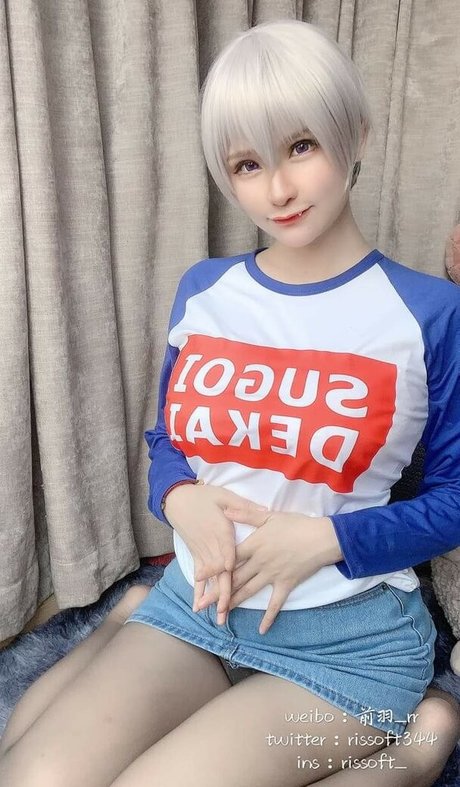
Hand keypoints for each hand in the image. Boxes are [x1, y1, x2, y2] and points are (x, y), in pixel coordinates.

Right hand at [163, 484, 266, 623]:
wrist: (177, 500)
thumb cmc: (204, 496)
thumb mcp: (224, 496)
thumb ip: (243, 506)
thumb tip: (265, 509)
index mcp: (221, 532)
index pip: (226, 551)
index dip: (228, 563)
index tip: (230, 574)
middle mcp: (211, 546)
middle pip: (219, 572)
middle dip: (222, 592)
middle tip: (226, 611)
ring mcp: (203, 553)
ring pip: (210, 579)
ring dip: (213, 598)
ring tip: (217, 617)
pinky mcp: (197, 555)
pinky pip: (199, 577)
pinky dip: (198, 591)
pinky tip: (198, 606)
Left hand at [198, 506, 341, 633]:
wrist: (322, 538)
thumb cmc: (296, 524)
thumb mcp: (269, 516)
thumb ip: (246, 514)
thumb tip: (226, 511)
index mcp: (254, 545)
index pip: (228, 558)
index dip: (212, 567)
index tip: (197, 576)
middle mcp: (259, 562)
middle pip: (234, 579)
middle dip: (216, 593)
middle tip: (201, 605)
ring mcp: (272, 575)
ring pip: (248, 592)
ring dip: (233, 604)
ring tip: (220, 616)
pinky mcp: (286, 584)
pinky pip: (275, 604)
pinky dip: (268, 617)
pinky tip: (261, 630)